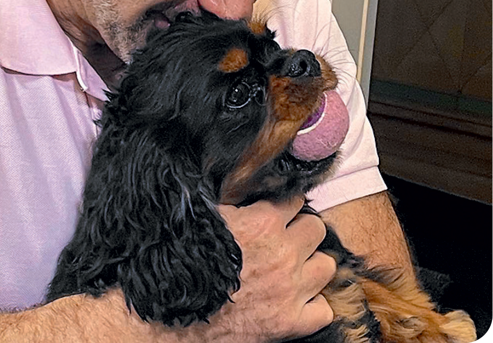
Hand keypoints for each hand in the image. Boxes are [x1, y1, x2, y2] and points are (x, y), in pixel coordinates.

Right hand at [202, 196, 336, 341]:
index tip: (281, 212)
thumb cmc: (191, 262)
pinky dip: (313, 305)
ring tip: (295, 267)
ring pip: (326, 266)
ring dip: (312, 264)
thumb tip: (244, 186)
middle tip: (289, 237)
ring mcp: (291, 289)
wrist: (180, 312)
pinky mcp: (291, 322)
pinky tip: (297, 298)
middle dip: (303, 230)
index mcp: (263, 223)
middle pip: (317, 228)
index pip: (296, 200)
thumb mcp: (210, 218)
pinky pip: (324, 310)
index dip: (287, 205)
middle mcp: (283, 253)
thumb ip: (236, 203)